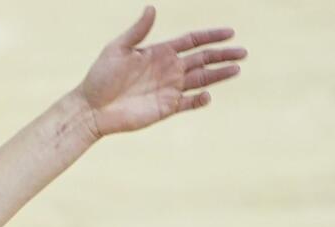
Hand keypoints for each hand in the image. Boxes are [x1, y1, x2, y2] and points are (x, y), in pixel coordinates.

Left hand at [75, 6, 246, 137]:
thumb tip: (151, 8)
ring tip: (236, 69)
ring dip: (218, 75)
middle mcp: (168, 70)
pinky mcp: (165, 108)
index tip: (230, 32)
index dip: (211, 36)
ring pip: (201, 80)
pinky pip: (188, 104)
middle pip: (203, 60)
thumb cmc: (100, 77)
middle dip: (223, 55)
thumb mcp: (117, 49)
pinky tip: (207, 95)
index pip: (192, 41)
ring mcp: (168, 89)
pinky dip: (199, 100)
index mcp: (159, 52)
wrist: (91, 109)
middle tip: (243, 52)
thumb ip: (137, 32)